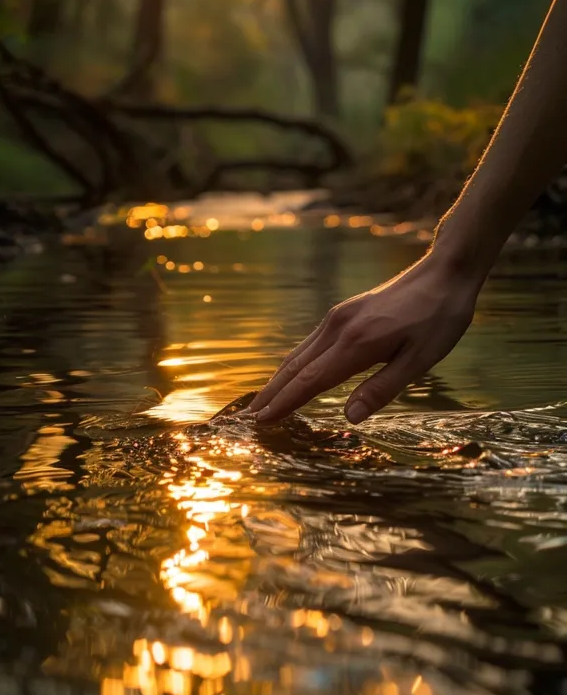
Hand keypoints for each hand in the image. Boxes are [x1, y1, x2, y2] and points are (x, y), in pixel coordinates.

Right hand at [248, 250, 479, 424]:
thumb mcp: (420, 360)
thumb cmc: (439, 318)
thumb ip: (382, 389)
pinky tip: (292, 374)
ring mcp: (338, 317)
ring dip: (279, 379)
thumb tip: (348, 417)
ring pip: (299, 353)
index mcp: (356, 343)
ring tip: (263, 402)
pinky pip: (310, 344)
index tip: (261, 421)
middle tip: (249, 418)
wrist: (445, 272)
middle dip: (272, 393)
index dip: (285, 403)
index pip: (310, 380)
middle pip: (295, 366)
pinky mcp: (343, 312)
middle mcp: (338, 328)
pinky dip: (294, 364)